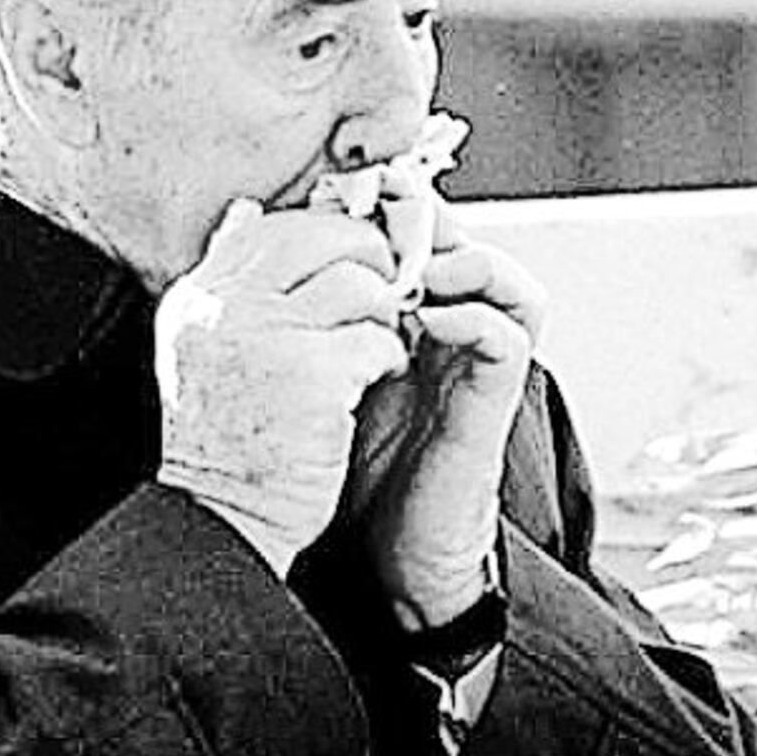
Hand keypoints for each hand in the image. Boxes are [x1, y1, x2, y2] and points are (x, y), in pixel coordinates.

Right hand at [154, 200, 407, 578]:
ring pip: (359, 283)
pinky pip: (376, 338)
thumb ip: (228, 280)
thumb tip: (246, 212)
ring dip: (384, 312)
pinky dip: (390, 355)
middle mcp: (226, 306)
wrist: (221, 519)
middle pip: (320, 235)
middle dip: (367, 258)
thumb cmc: (226, 441)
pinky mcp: (312, 375)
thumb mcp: (204, 347)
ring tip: (380, 344)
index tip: (353, 260)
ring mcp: (267, 336)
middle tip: (386, 291)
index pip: (271, 223)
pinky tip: (383, 376)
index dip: (325, 233)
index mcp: (198, 296)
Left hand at [339, 205, 544, 624]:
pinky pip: (509, 341)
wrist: (384, 560)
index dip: (401, 212)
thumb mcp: (313, 379)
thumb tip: (246, 230)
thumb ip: (297, 313)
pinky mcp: (490, 407)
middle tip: (390, 214)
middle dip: (434, 225)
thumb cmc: (346, 473)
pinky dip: (474, 318)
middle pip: (473, 252)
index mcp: (412, 329)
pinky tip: (425, 319)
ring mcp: (476, 374)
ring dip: (468, 262)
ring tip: (416, 266)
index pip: (426, 246)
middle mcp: (452, 344)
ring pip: (511, 286)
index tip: (355, 195)